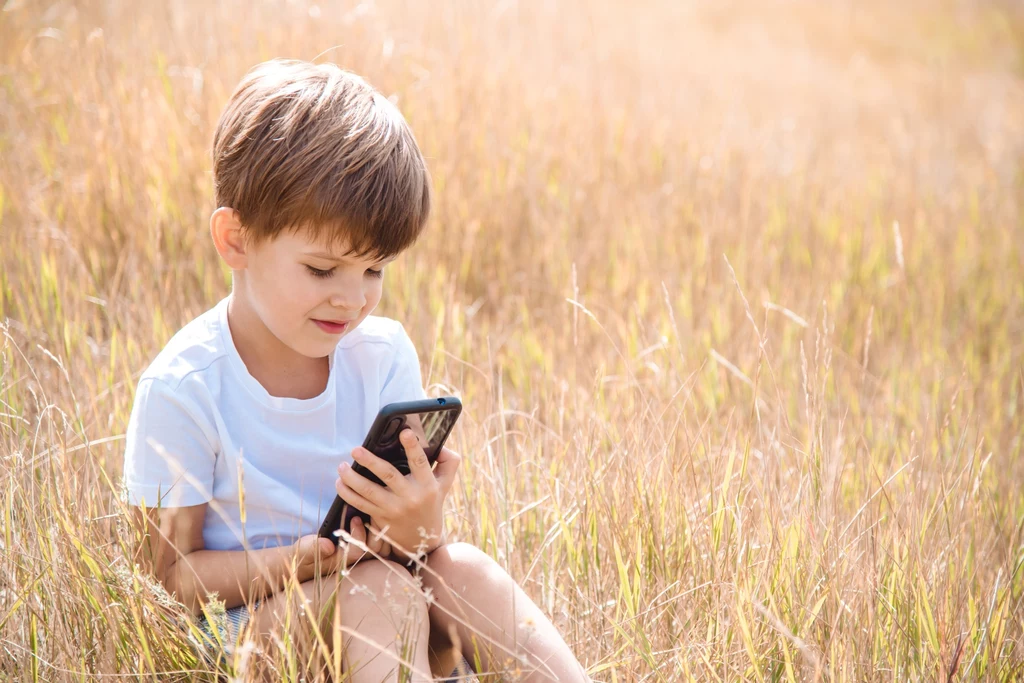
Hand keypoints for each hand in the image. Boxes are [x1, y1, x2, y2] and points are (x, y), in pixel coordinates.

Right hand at [293, 517, 391, 581]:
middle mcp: (356, 561)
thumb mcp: (305, 550)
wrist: (307, 560)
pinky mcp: (366, 549)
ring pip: (382, 547)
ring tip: (374, 514)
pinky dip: (382, 530)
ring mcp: (363, 557)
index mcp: (342, 562)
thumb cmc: (306, 554)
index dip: (359, 534)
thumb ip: (314, 548)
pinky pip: (382, 543)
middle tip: (370, 514)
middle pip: (376, 549)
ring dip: (380, 530)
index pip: (358, 551)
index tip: (354, 519)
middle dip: (374, 531)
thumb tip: (327, 545)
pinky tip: (376, 517)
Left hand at [335, 429, 460, 560]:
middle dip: (370, 461)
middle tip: (356, 450)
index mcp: (427, 485)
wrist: (422, 540)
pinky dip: (347, 493)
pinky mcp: (380, 518)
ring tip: (342, 466)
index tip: (405, 432)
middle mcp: (410, 497)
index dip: (413, 447)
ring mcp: (393, 509)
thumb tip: (441, 445)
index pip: (420, 463)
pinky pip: (360, 504)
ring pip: (368, 492)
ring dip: (352, 478)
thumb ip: (449, 462)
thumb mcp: (445, 484)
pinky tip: (340, 482)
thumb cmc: (432, 502)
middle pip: (388, 475)